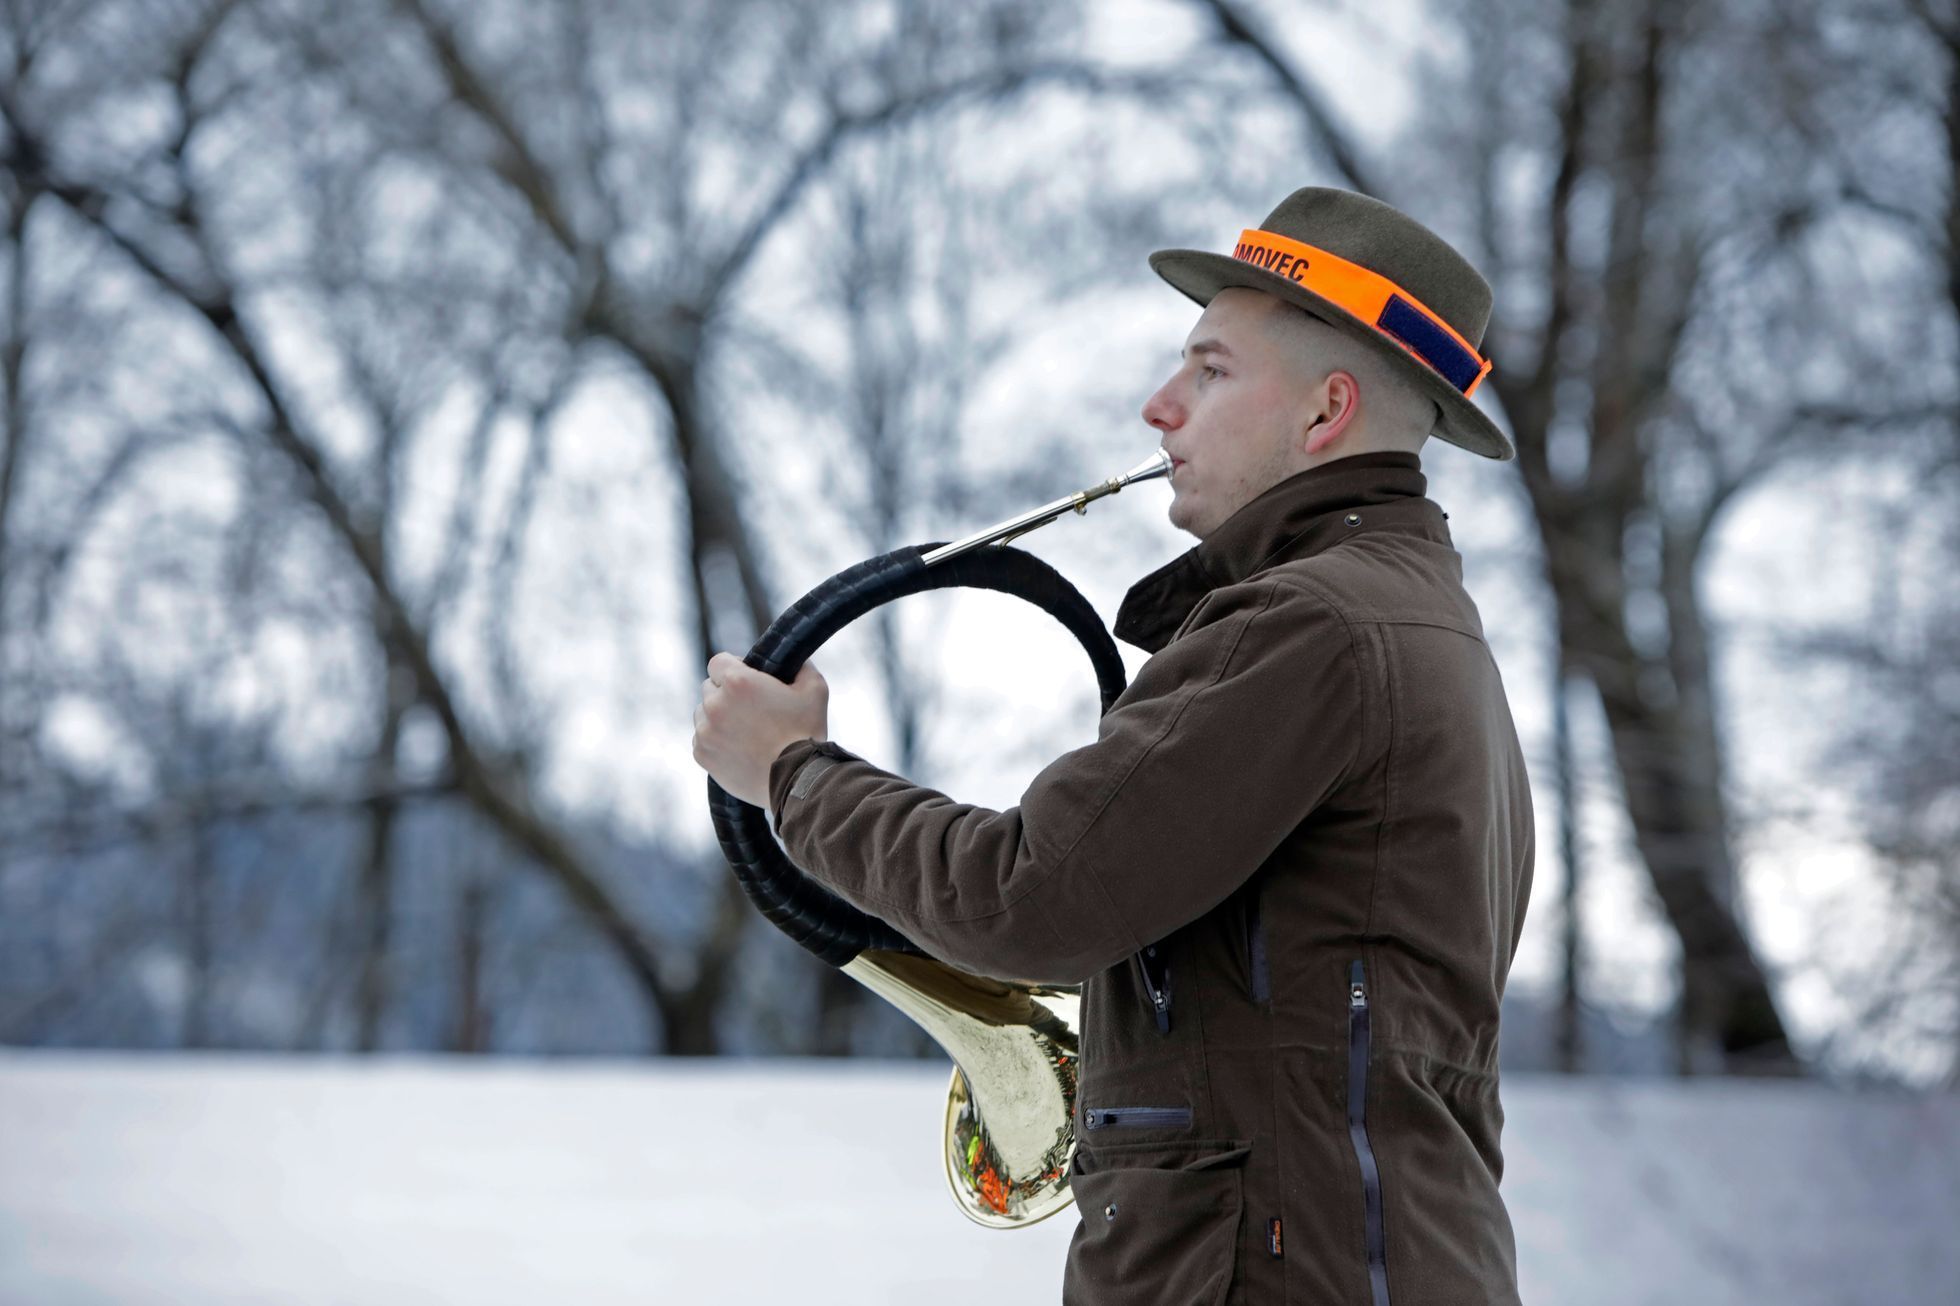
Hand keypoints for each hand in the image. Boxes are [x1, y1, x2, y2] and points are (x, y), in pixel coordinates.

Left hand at [691, 652, 828, 807]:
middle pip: (709, 687)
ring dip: (717, 716)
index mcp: (737, 682)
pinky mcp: (702, 754)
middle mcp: (715, 704)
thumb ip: (800, 666)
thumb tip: (792, 661)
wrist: (796, 780)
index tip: (747, 679)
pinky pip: (701, 738)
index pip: (718, 662)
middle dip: (726, 693)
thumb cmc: (806, 733)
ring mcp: (705, 731)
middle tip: (750, 708)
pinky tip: (738, 747)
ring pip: (702, 713)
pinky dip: (715, 740)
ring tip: (744, 730)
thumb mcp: (814, 690)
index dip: (733, 667)